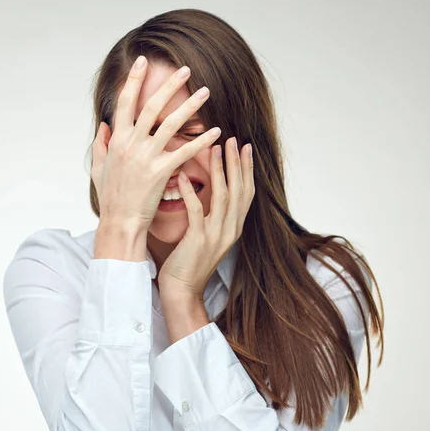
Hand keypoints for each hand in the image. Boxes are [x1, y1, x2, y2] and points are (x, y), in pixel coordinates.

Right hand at [91, 55, 221, 231]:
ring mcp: (147, 157)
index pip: (124, 103)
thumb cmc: (111, 197)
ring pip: (171, 124)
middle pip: (151, 107)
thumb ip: (101, 144)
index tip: (142, 63)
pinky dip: (201, 141)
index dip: (134, 81)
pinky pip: (185, 152)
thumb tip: (104, 125)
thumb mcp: (99, 168)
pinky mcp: (162, 172)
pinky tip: (216, 131)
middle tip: (184, 69)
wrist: (120, 222)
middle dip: (168, 85)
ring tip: (205, 92)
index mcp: (117, 140)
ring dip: (190, 106)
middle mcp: (131, 144)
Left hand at [158, 135, 254, 301]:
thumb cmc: (189, 262)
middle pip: (239, 190)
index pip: (246, 193)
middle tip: (233, 139)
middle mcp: (230, 230)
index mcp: (234, 227)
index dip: (247, 169)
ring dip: (219, 170)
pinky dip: (191, 193)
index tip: (245, 147)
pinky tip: (183, 177)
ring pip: (223, 196)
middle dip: (236, 163)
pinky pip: (197, 212)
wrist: (182, 290)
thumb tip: (210, 192)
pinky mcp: (199, 240)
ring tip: (214, 148)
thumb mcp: (207, 236)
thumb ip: (212, 215)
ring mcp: (216, 236)